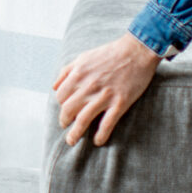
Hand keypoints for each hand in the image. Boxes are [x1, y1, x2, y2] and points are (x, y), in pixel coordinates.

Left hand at [52, 32, 163, 147]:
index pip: (61, 96)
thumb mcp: (83, 57)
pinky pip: (107, 124)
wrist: (137, 50)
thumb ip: (67, 71)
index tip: (66, 109)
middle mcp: (88, 85)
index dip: (61, 105)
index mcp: (78, 74)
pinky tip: (98, 141)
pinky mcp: (120, 102)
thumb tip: (54, 87)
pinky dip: (101, 135)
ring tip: (72, 140)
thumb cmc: (110, 53)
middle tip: (66, 126)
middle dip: (64, 121)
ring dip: (75, 134)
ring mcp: (104, 95)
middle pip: (68, 110)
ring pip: (83, 120)